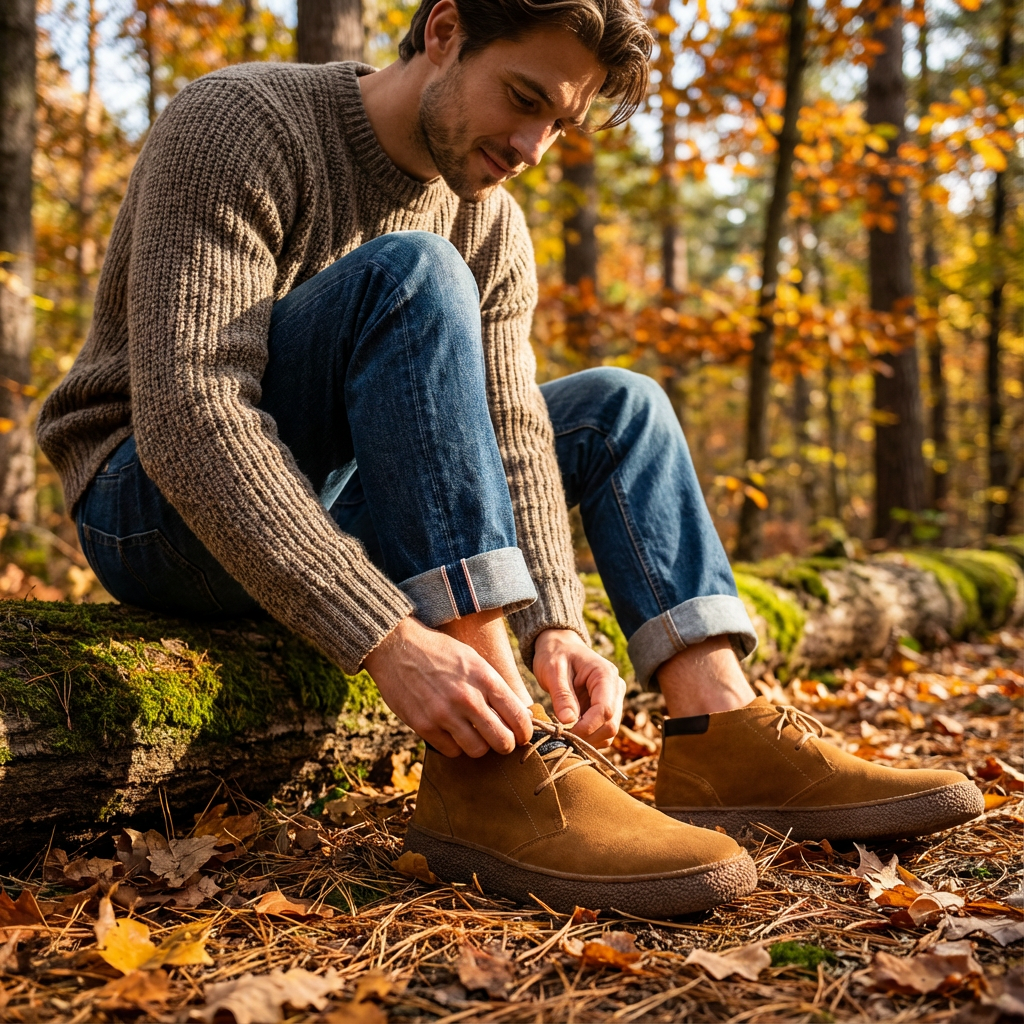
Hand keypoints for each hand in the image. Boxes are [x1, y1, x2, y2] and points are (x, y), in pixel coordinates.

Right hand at [363, 616, 532, 758]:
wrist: (396, 646)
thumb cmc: (440, 652)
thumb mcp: (473, 660)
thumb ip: (495, 686)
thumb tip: (520, 714)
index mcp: (484, 678)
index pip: (518, 717)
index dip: (525, 732)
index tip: (522, 735)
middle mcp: (467, 698)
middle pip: (502, 741)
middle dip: (506, 744)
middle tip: (501, 741)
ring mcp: (445, 714)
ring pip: (478, 750)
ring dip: (480, 746)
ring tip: (474, 735)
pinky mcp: (424, 726)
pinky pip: (451, 751)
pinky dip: (455, 746)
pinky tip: (452, 732)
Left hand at [532, 628, 624, 745]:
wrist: (560, 647)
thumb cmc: (555, 654)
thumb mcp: (552, 670)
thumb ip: (561, 695)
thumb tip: (568, 721)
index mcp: (605, 675)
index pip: (605, 709)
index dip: (587, 727)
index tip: (565, 733)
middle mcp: (615, 688)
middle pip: (611, 724)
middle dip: (587, 735)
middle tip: (561, 736)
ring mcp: (613, 700)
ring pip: (608, 732)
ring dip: (587, 739)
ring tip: (564, 732)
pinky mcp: (606, 710)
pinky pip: (602, 732)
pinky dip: (588, 737)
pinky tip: (570, 730)